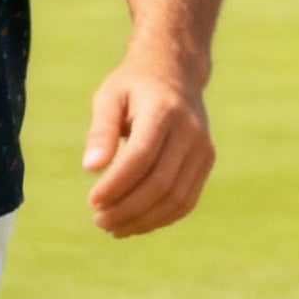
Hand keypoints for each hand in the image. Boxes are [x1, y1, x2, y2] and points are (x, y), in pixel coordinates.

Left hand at [81, 51, 214, 237]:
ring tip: (114, 228)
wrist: (176, 70)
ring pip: (177, 198)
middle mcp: (190, 131)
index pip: (141, 157)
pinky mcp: (207, 161)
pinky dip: (161, 218)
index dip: (117, 185)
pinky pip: (187, 200)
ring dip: (144, 220)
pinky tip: (136, 223)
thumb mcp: (110, 96)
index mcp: (163, 110)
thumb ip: (100, 131)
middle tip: (99, 221)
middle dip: (128, 209)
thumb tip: (90, 169)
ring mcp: (203, 148)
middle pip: (160, 183)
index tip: (92, 201)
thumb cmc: (133, 85)